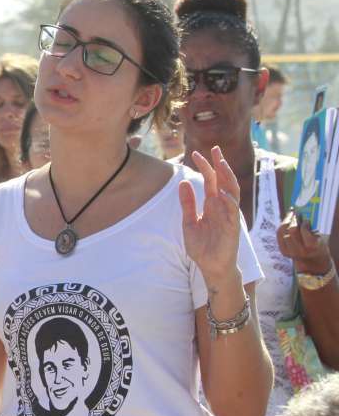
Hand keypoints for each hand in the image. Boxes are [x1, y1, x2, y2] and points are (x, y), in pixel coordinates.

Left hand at [179, 147, 241, 284]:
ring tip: (221, 163)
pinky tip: (222, 193)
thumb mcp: (189, 222)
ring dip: (228, 177)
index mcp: (212, 204)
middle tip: (214, 149)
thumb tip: (183, 183)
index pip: (211, 181)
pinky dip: (229, 202)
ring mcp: (229, 216)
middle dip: (220, 165)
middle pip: (224, 181)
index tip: (196, 154)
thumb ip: (187, 204)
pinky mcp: (233, 228)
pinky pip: (233, 212)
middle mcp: (222, 207)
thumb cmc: (202, 246)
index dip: (205, 167)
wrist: (211, 266)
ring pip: (232, 192)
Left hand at [277, 212, 333, 275]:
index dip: (303, 224)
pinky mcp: (283, 251)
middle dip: (293, 220)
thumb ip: (310, 229)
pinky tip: (286, 221)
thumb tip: (299, 215)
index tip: (306, 220)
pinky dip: (282, 227)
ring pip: (282, 232)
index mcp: (311, 247)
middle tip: (296, 212)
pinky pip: (279, 235)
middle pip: (291, 231)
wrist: (312, 261)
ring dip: (286, 221)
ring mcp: (290, 252)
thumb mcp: (318, 238)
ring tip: (291, 214)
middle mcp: (299, 251)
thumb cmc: (317, 245)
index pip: (304, 231)